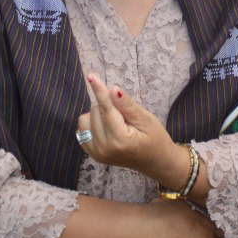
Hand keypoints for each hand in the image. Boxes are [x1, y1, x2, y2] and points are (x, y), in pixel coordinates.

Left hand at [78, 73, 186, 187]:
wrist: (155, 161)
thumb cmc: (155, 138)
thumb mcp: (146, 119)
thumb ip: (127, 105)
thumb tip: (113, 89)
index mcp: (119, 140)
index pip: (105, 109)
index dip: (99, 91)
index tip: (91, 75)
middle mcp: (103, 148)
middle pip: (95, 112)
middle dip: (108, 106)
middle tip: (125, 115)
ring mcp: (95, 153)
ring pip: (85, 120)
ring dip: (98, 115)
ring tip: (115, 121)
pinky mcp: (92, 154)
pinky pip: (82, 130)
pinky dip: (92, 123)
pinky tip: (106, 128)